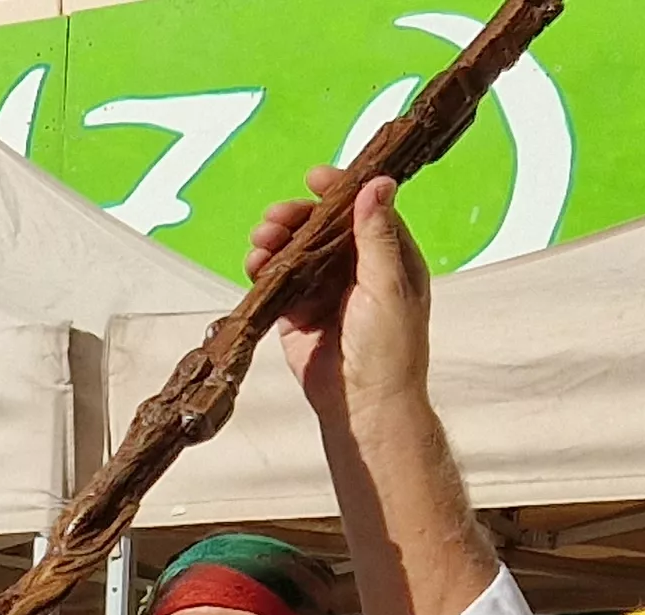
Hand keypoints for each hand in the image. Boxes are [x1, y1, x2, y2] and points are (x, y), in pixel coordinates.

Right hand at [258, 173, 431, 411]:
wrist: (363, 406)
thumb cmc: (389, 350)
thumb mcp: (388, 286)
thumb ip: (377, 236)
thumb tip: (377, 184)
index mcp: (388, 257)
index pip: (363, 210)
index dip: (340, 190)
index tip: (315, 177)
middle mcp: (356, 269)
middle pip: (321, 227)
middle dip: (295, 217)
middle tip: (274, 218)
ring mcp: (324, 290)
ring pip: (295, 251)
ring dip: (275, 241)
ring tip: (260, 243)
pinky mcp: (298, 313)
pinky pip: (276, 282)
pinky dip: (263, 270)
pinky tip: (255, 266)